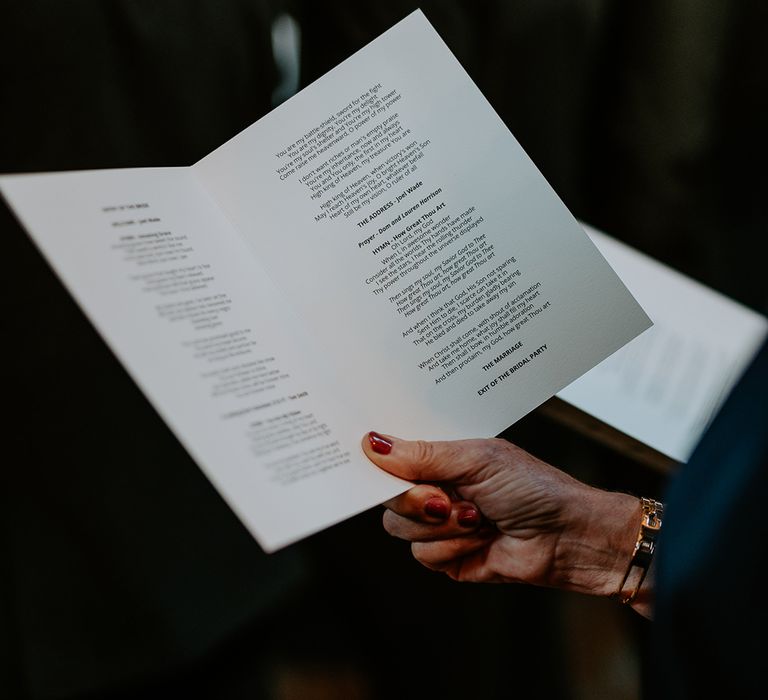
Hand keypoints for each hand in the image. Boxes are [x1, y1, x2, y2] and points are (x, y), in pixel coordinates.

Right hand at [363, 432, 642, 601]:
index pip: (392, 457)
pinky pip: (423, 556)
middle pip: (388, 498)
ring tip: (478, 517)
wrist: (569, 536)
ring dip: (442, 527)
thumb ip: (422, 455)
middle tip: (447, 497)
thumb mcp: (475, 459)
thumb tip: (373, 443)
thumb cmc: (533, 486)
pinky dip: (453, 548)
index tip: (367, 461)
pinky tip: (482, 539)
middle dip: (417, 500)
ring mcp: (439, 524)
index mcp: (440, 457)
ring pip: (401, 529)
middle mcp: (435, 488)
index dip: (377, 461)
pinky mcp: (447, 557)